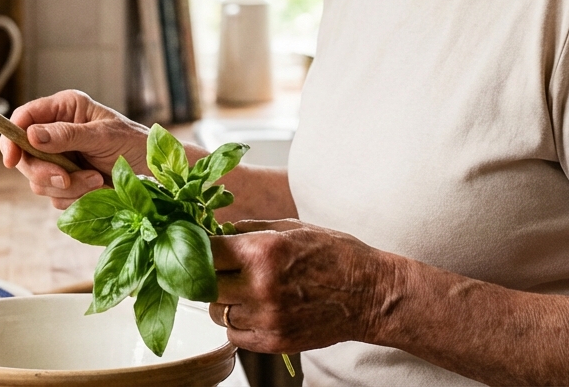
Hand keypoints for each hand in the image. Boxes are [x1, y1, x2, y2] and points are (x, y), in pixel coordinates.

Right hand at [1, 90, 148, 208]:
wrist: (154, 172)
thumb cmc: (134, 142)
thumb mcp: (103, 135)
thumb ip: (67, 135)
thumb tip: (31, 135)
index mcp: (64, 109)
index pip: (23, 118)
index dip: (11, 138)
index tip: (12, 160)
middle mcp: (57, 132)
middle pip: (25, 156)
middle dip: (45, 172)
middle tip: (67, 178)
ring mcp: (61, 159)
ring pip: (40, 181)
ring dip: (68, 187)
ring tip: (97, 180)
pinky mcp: (68, 182)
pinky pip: (56, 197)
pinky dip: (75, 198)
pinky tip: (97, 188)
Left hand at [208, 220, 396, 353]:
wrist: (370, 294)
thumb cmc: (334, 255)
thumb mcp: (291, 227)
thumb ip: (249, 229)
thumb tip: (216, 231)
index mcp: (262, 251)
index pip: (205, 251)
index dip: (198, 247)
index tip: (200, 246)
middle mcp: (260, 286)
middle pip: (205, 284)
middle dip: (209, 274)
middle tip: (220, 269)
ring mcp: (266, 318)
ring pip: (217, 312)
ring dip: (223, 300)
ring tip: (244, 290)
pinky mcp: (274, 342)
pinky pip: (234, 334)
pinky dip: (238, 323)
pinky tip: (256, 309)